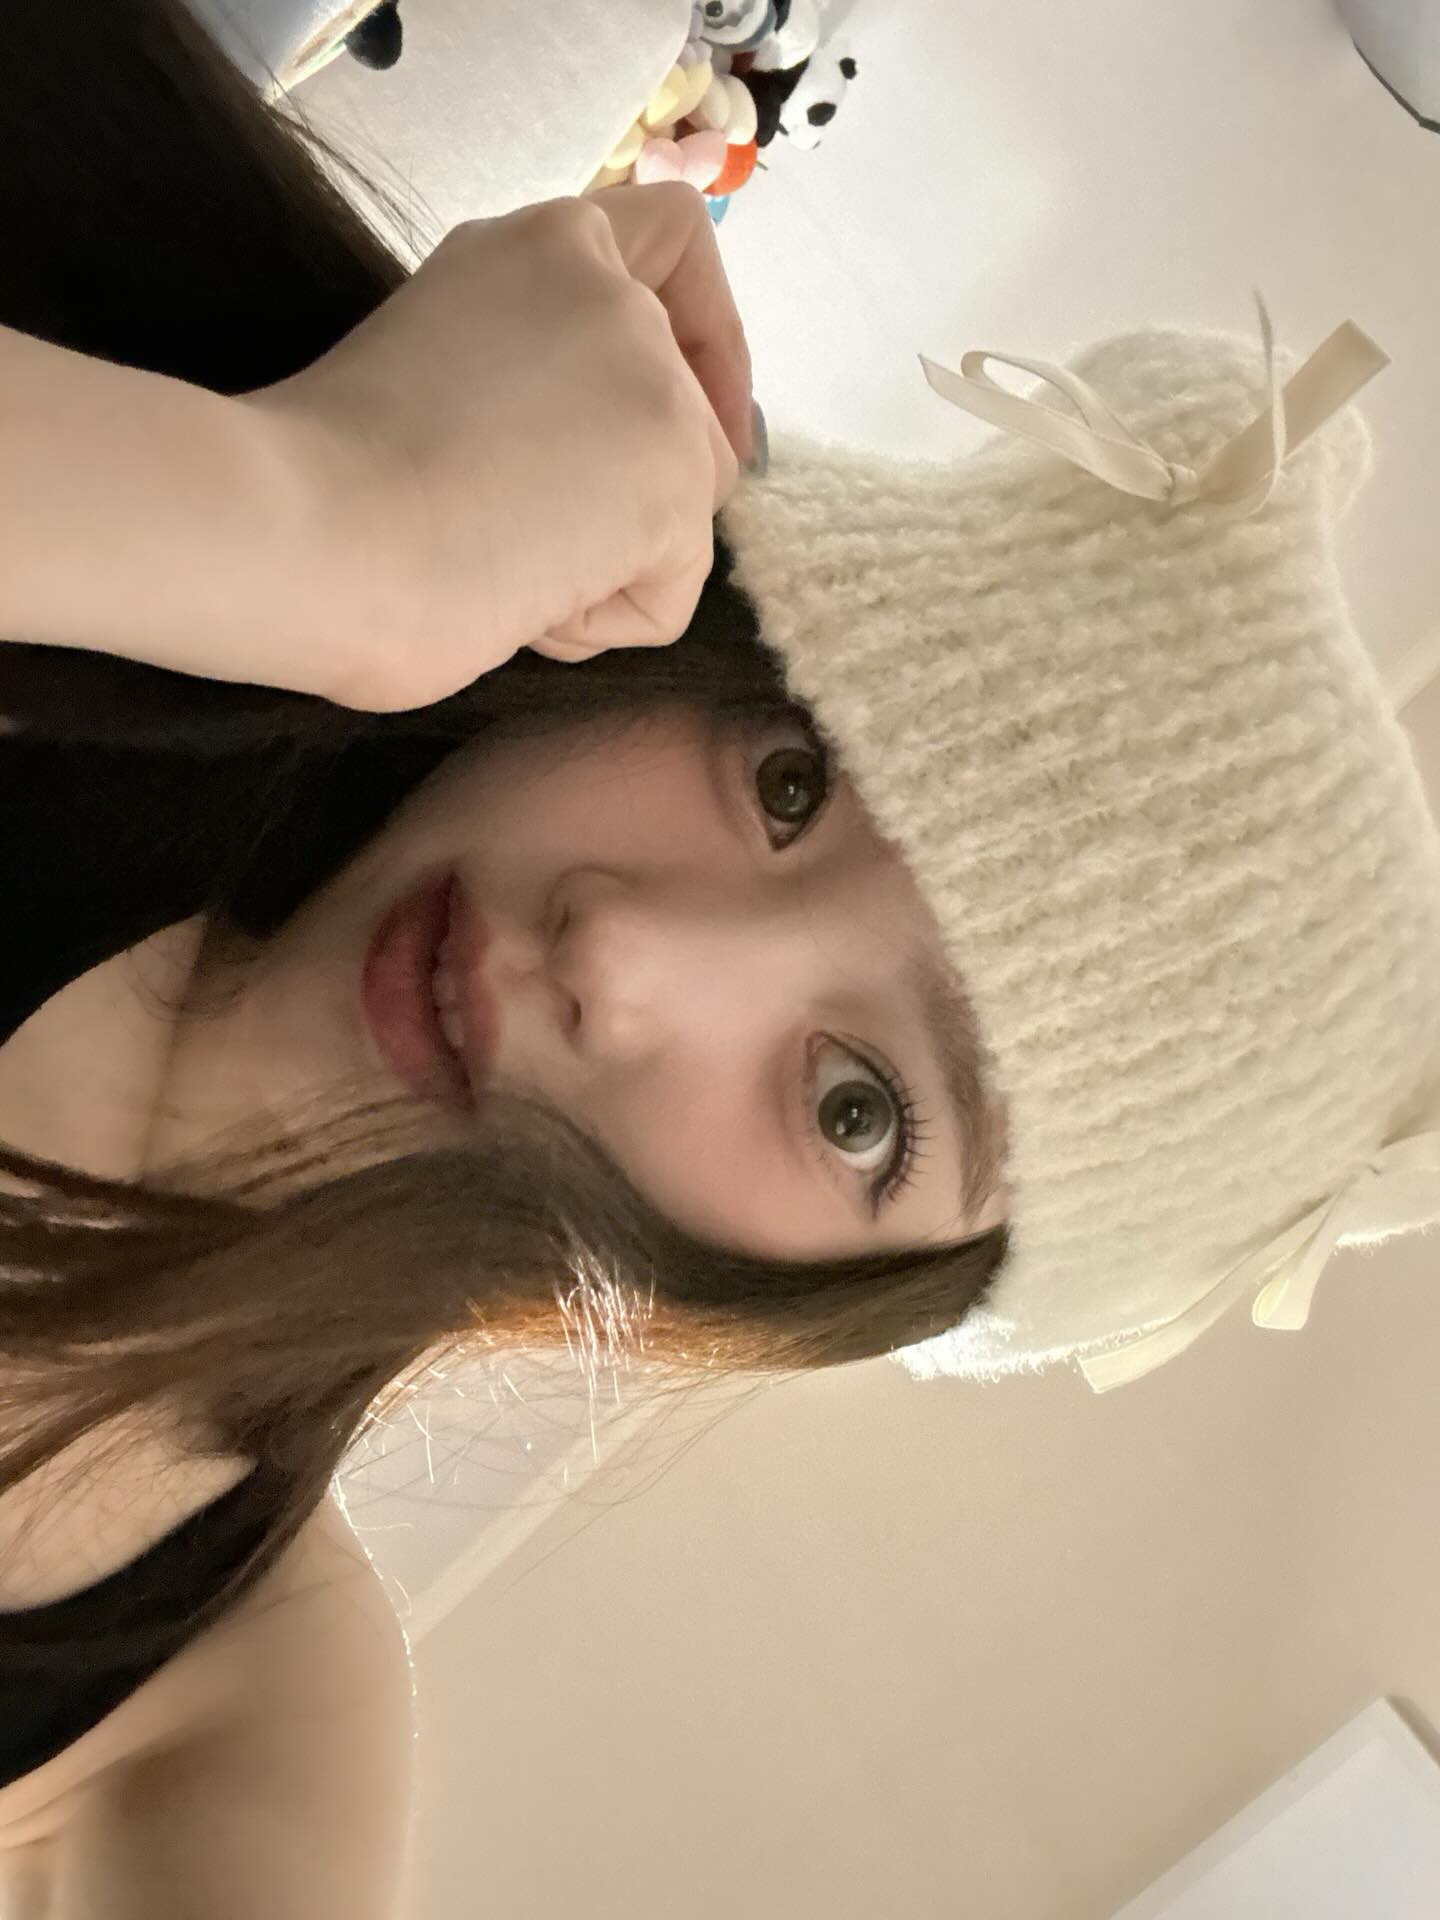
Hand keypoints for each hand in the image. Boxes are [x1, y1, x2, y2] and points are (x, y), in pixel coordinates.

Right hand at [242, 185, 752, 712]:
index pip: (673, 235)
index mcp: (539, 246)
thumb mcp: (443, 372)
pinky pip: (671, 593)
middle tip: (540, 546)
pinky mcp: (676, 480)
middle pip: (698, 411)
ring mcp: (653, 380)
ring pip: (687, 509)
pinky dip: (597, 625)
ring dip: (605, 567)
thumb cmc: (321, 475)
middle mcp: (611, 291)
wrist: (296, 526)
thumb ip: (527, 379)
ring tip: (495, 567)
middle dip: (640, 497)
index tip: (683, 393)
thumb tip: (595, 470)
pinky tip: (513, 600)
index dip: (703, 324)